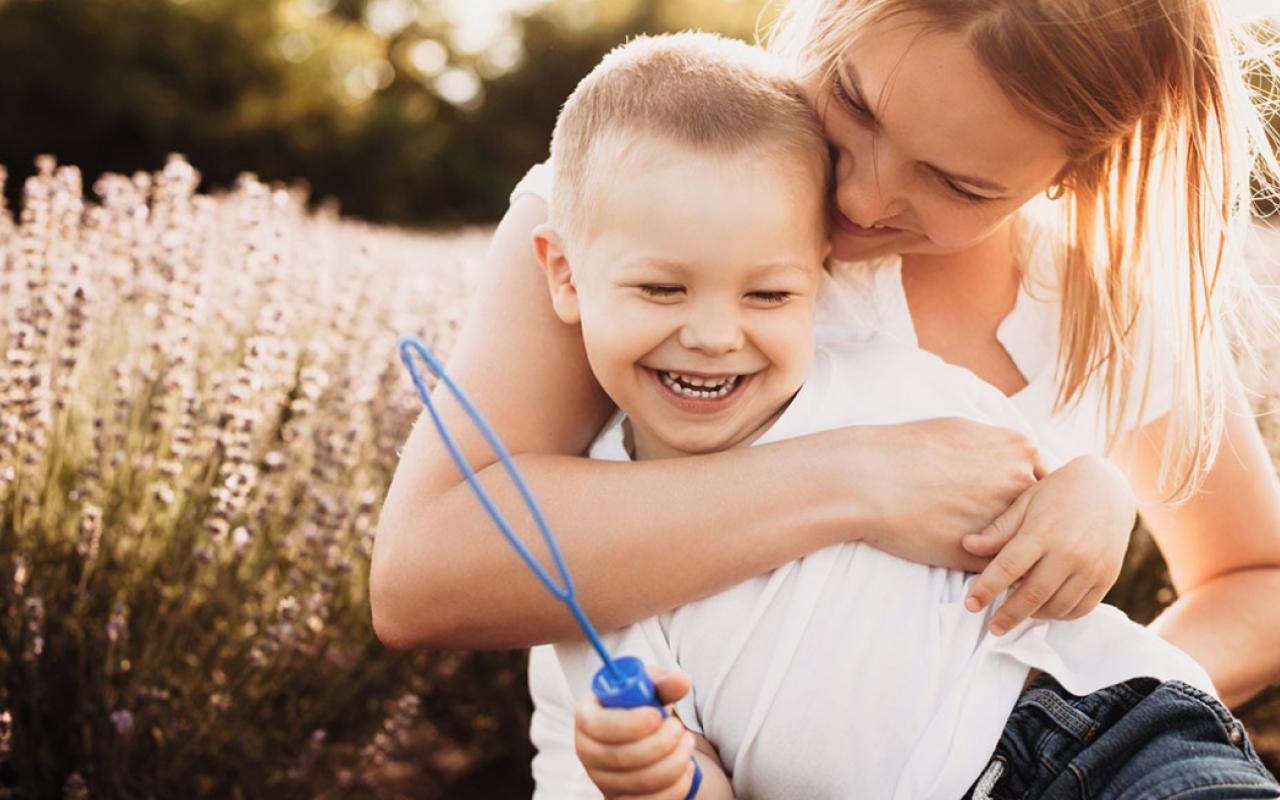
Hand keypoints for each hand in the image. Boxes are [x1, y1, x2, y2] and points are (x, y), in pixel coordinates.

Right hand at [574, 668, 701, 799]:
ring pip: (639, 782)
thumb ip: (664, 683)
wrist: (643, 737)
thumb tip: (682, 681)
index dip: (629, 724)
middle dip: (660, 743)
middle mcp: (588, 751)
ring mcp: (603, 781)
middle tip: (680, 728)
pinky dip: (675, 786)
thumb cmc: (642, 707)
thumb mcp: (650, 688)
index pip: (598, 726)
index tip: (658, 716)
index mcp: (587, 716)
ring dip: (673, 762)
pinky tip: (685, 768)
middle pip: (620, 757)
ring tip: (688, 743)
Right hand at [836, 418, 1044, 571]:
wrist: (870, 478)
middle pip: (1045, 513)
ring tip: (1013, 561)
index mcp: (1019, 449)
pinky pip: (1004, 569)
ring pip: (1029, 544)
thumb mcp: (961, 429)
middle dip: (1035, 526)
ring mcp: (1006, 521)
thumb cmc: (907, 450)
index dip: (1030, 497)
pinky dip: (1000, 573)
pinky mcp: (986, 556)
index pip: (1045, 480)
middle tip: (1027, 538)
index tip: (1018, 505)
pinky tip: (989, 573)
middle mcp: (1021, 482)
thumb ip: (995, 446)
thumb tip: (1006, 454)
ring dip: (1022, 553)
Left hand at [962, 455, 1134, 633]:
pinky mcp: (1107, 577)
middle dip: (1008, 615)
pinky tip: (1045, 610)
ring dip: (1034, 616)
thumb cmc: (1058, 492)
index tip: (970, 605)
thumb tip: (966, 546)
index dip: (986, 589)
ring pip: (1057, 607)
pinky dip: (1061, 615)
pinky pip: (1081, 608)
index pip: (1008, 568)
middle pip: (1032, 595)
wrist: (1109, 487)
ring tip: (1017, 614)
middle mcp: (1068, 553)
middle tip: (992, 628)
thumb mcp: (1025, 503)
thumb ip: (999, 530)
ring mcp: (1091, 568)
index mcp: (1042, 532)